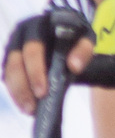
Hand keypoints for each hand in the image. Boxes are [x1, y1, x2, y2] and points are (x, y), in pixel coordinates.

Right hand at [4, 0, 96, 114]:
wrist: (65, 35)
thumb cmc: (74, 36)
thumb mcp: (84, 39)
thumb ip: (83, 50)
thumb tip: (73, 67)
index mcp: (37, 26)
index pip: (33, 49)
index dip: (35, 71)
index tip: (43, 92)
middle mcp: (20, 36)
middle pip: (15, 63)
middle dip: (23, 87)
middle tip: (33, 108)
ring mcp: (12, 49)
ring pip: (8, 73)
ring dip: (17, 94)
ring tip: (30, 111)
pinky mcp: (10, 62)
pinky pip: (8, 79)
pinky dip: (16, 94)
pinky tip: (26, 106)